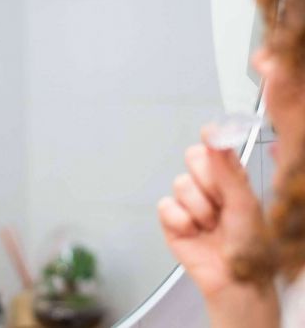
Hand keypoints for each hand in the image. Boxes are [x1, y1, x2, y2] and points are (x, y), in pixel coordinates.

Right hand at [157, 127, 264, 297]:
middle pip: (192, 158)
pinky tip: (194, 232)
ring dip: (199, 208)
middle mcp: (208, 186)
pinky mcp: (170, 219)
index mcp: (230, 177)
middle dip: (207, 180)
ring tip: (212, 225)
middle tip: (221, 201)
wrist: (233, 279)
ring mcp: (187, 201)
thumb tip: (215, 138)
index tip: (210, 134)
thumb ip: (226, 169)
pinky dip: (181, 221)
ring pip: (180, 183)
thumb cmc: (249, 246)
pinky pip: (165, 205)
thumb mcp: (243, 202)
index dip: (212, 139)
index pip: (215, 146)